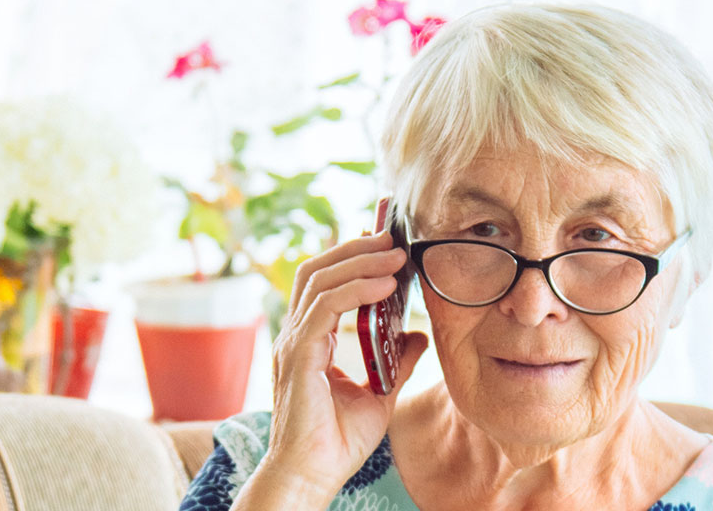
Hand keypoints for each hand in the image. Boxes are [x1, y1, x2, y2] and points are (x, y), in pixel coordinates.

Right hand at [234, 230, 429, 507]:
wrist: (313, 475)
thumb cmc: (338, 443)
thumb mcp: (380, 394)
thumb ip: (396, 362)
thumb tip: (419, 336)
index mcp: (309, 341)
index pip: (323, 283)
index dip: (351, 258)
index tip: (388, 246)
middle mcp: (295, 336)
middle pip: (316, 270)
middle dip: (355, 248)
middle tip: (393, 237)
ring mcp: (293, 344)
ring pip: (319, 280)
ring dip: (360, 261)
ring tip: (397, 254)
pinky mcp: (299, 357)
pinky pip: (326, 308)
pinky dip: (356, 290)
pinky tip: (386, 285)